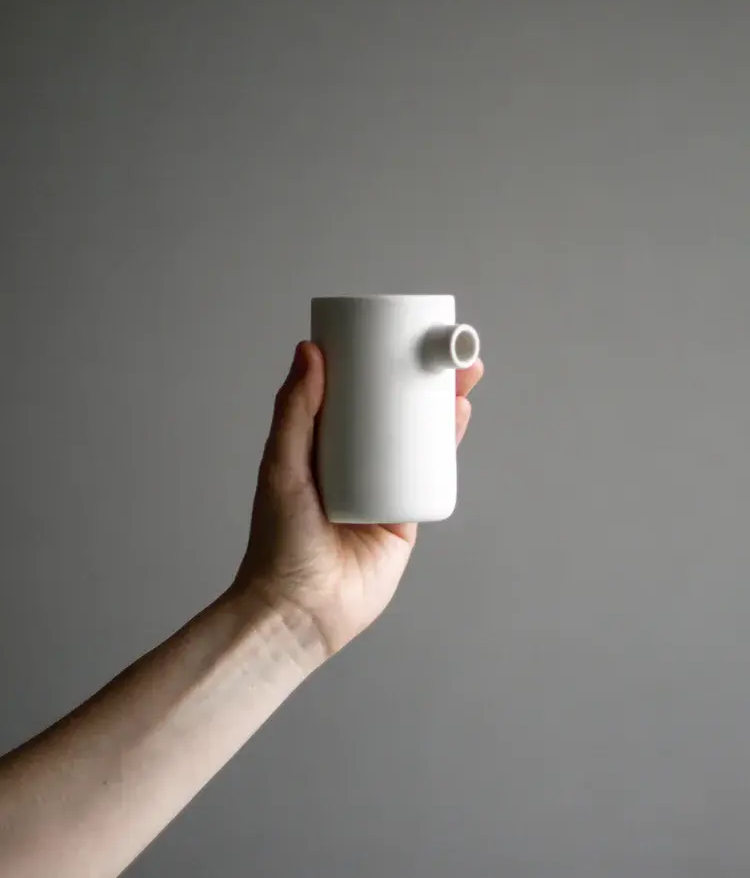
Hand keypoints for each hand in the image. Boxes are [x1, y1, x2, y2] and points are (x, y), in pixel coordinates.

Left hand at [233, 341, 483, 654]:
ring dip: (441, 407)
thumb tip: (309, 351)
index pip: (354, 396)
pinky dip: (445, 448)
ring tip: (459, 378)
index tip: (397, 335)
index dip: (378, 365)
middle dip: (422, 380)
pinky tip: (457, 420)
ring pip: (418, 439)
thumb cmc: (278, 541)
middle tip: (444, 350)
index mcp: (321, 447)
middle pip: (395, 412)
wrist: (301, 609)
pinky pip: (429, 476)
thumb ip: (294, 412)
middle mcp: (356, 464)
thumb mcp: (281, 465)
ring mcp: (383, 488)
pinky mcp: (405, 516)